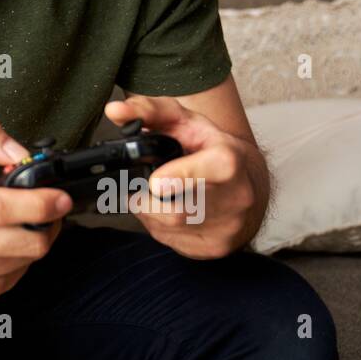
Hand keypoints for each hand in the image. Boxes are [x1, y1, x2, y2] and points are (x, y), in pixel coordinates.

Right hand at [0, 118, 71, 299]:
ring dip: (38, 234)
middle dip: (49, 221)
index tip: (61, 198)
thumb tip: (20, 155)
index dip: (38, 204)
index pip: (0, 209)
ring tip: (26, 217)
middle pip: (26, 241)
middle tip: (51, 203)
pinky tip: (12, 236)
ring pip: (30, 256)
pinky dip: (26, 252)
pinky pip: (23, 271)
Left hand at [103, 95, 259, 259]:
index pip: (212, 169)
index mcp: (229, 160)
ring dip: (148, 211)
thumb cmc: (208, 147)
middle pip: (176, 209)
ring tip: (156, 193)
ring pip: (167, 226)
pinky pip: (170, 240)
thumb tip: (115, 112)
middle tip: (143, 183)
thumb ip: (148, 112)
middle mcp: (235, 197)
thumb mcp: (184, 121)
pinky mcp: (216, 247)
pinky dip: (158, 226)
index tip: (155, 182)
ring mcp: (228, 227)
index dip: (181, 176)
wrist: (245, 182)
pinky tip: (168, 209)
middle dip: (147, 197)